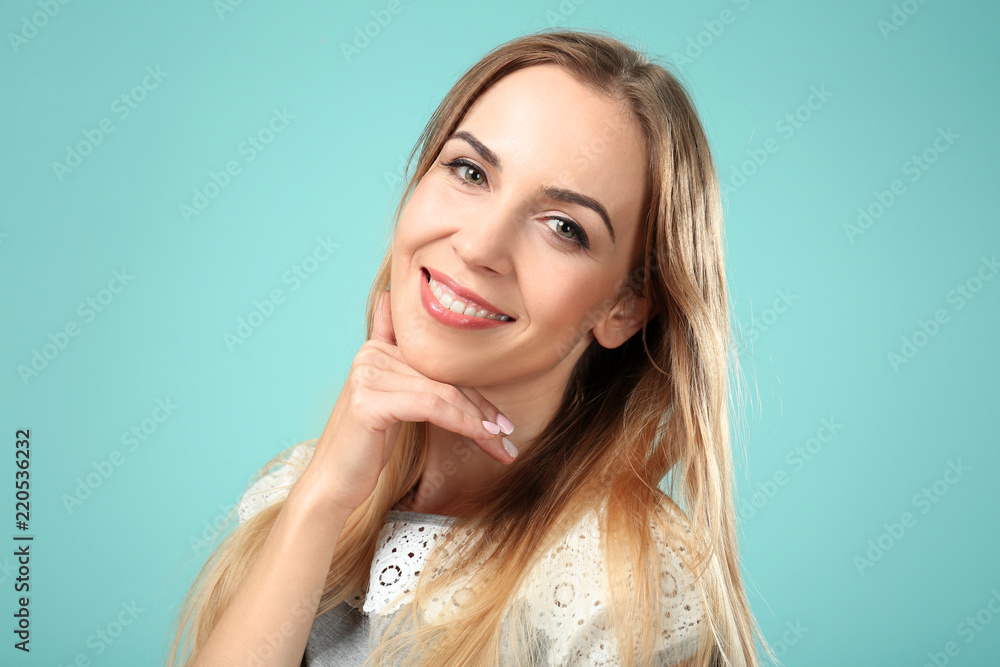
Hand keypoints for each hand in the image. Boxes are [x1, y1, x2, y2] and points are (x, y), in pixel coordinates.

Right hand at [293, 290, 513, 513]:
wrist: (332, 484)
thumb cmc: (366, 449)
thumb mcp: (393, 404)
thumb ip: (414, 379)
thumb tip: (454, 379)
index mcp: (376, 348)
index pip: (440, 366)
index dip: (474, 390)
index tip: (501, 418)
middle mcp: (370, 354)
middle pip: (444, 378)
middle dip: (482, 409)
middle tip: (508, 434)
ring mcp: (367, 374)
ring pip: (442, 392)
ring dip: (479, 420)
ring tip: (502, 443)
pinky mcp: (370, 400)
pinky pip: (431, 406)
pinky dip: (462, 423)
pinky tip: (482, 437)